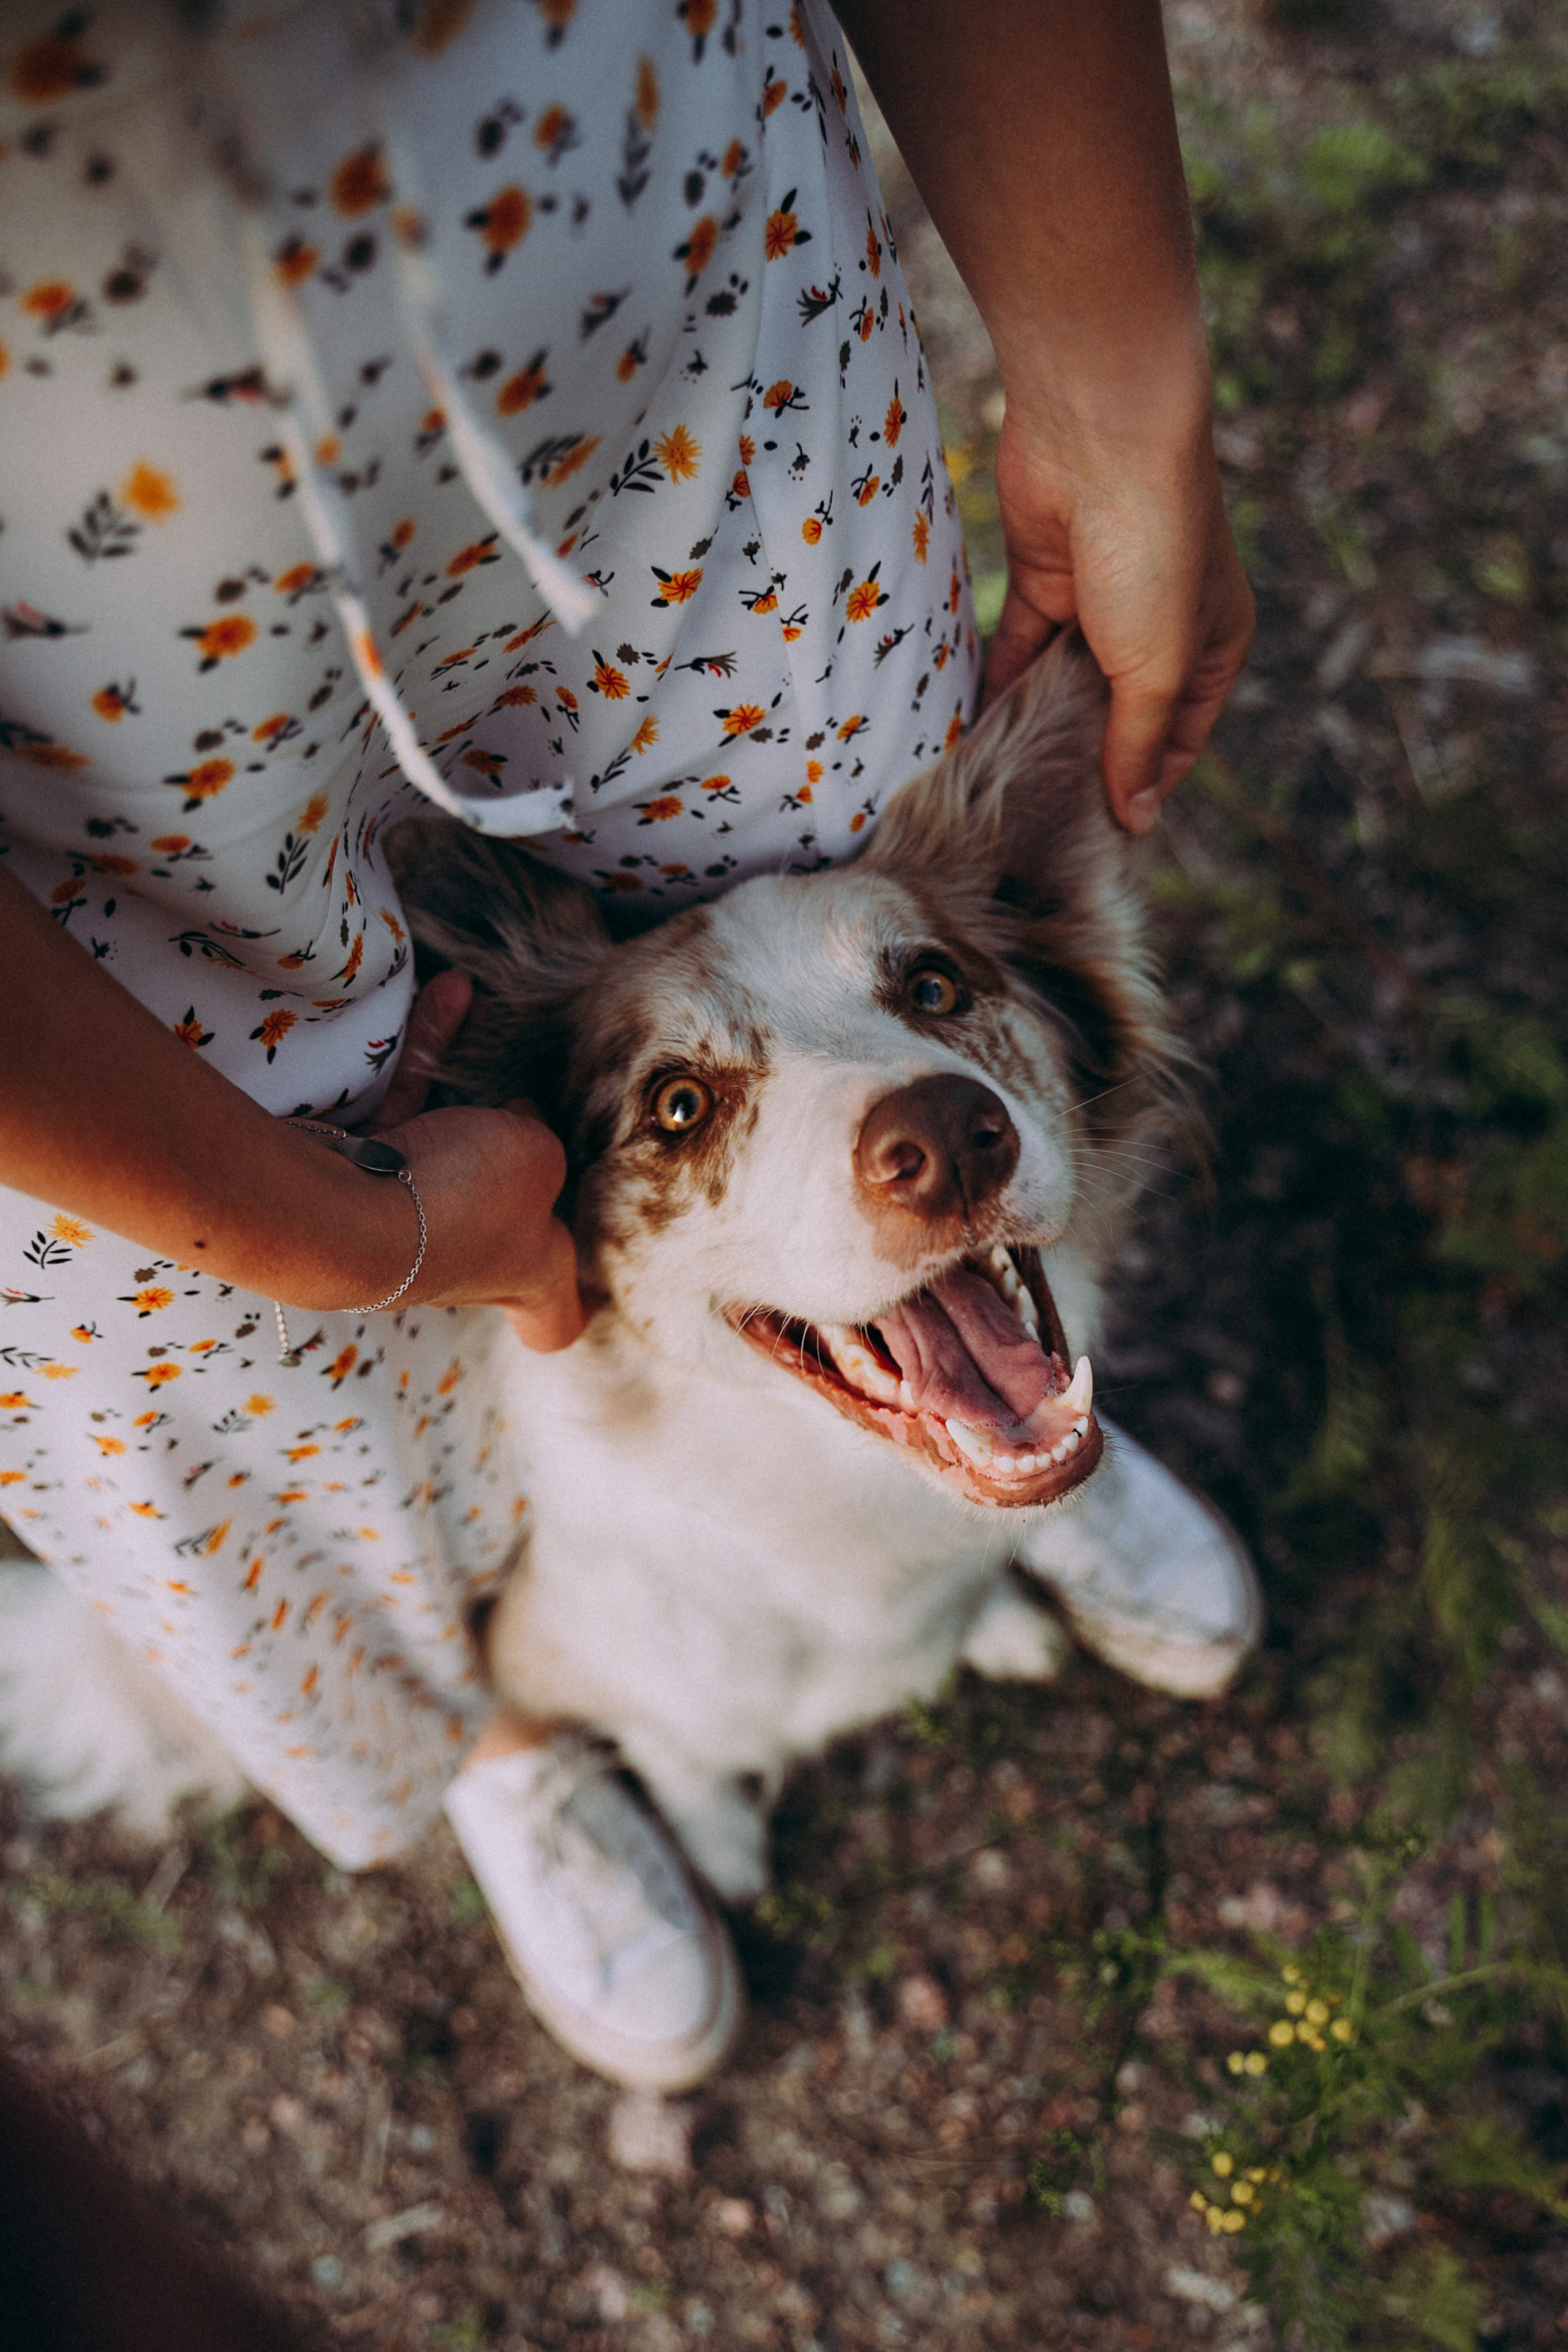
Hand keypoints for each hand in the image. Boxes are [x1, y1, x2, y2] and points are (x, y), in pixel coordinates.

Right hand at [366, 970, 584, 1352]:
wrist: (344, 1208)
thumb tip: (519, 1116)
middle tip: (542, 1098)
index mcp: (527, 1272)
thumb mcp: (538, 1156)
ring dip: (473, 1081)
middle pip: (506, 1215)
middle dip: (520, 1156)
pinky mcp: (366, 1178)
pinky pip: (411, 1104)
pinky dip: (430, 1052)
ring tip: (500, 1016)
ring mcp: (413, 1220)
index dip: (574, 1305)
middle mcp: (470, 1257)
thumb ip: (541, 1135)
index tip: (593, 1288)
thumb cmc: (464, 1199)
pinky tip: (453, 991)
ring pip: (455, 1144)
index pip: (556, 1319)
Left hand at [981, 408, 1254, 831]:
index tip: (1099, 837)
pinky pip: (1016, 653)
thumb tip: (1136, 818)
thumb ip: (1139, 744)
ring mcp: (1097, 606)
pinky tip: (971, 736)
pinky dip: (997, 690)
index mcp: (1212, 647)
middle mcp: (1158, 630)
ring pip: (1062, 686)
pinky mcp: (1042, 584)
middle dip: (1083, 762)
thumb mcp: (1157, 666)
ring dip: (1035, 729)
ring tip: (1001, 791)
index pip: (1179, 738)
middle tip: (1039, 825)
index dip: (1144, 786)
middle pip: (1117, 716)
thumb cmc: (1154, 548)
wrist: (1099, 435)